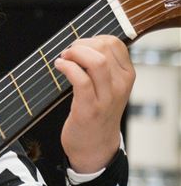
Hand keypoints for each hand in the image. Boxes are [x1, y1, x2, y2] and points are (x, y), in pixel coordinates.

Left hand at [54, 35, 134, 172]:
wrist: (95, 146)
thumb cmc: (97, 112)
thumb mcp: (108, 87)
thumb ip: (102, 67)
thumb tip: (81, 44)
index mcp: (126, 75)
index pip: (113, 43)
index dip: (91, 39)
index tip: (78, 47)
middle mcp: (120, 85)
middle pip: (103, 47)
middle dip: (80, 44)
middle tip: (67, 54)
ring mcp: (106, 97)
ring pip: (96, 61)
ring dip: (74, 54)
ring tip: (63, 59)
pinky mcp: (89, 108)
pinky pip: (80, 79)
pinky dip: (67, 68)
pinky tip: (59, 67)